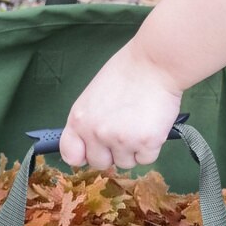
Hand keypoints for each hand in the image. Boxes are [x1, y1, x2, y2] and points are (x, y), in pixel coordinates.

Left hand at [60, 41, 183, 169]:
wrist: (155, 62)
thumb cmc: (126, 73)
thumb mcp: (94, 96)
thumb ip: (89, 121)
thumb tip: (91, 144)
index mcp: (79, 119)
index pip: (70, 154)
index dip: (83, 155)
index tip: (94, 150)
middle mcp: (96, 133)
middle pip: (100, 163)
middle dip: (112, 152)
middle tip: (125, 130)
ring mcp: (121, 140)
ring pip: (125, 163)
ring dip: (134, 150)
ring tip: (140, 123)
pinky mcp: (146, 143)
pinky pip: (146, 159)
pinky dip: (152, 147)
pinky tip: (152, 125)